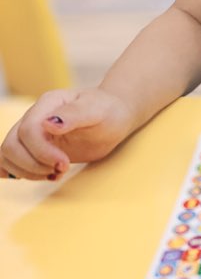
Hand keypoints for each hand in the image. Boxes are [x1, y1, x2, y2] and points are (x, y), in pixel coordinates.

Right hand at [0, 88, 135, 180]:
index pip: (28, 130)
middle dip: (34, 165)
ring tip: (55, 173)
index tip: (64, 164)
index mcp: (48, 103)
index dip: (42, 152)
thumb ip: (74, 114)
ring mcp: (31, 132)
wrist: (112, 117)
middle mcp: (34, 116)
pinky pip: (9, 160)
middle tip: (61, 169)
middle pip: (12, 145)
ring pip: (7, 155)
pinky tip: (42, 175)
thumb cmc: (107, 111)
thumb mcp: (97, 110)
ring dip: (28, 171)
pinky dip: (19, 172)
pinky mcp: (32, 148)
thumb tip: (49, 124)